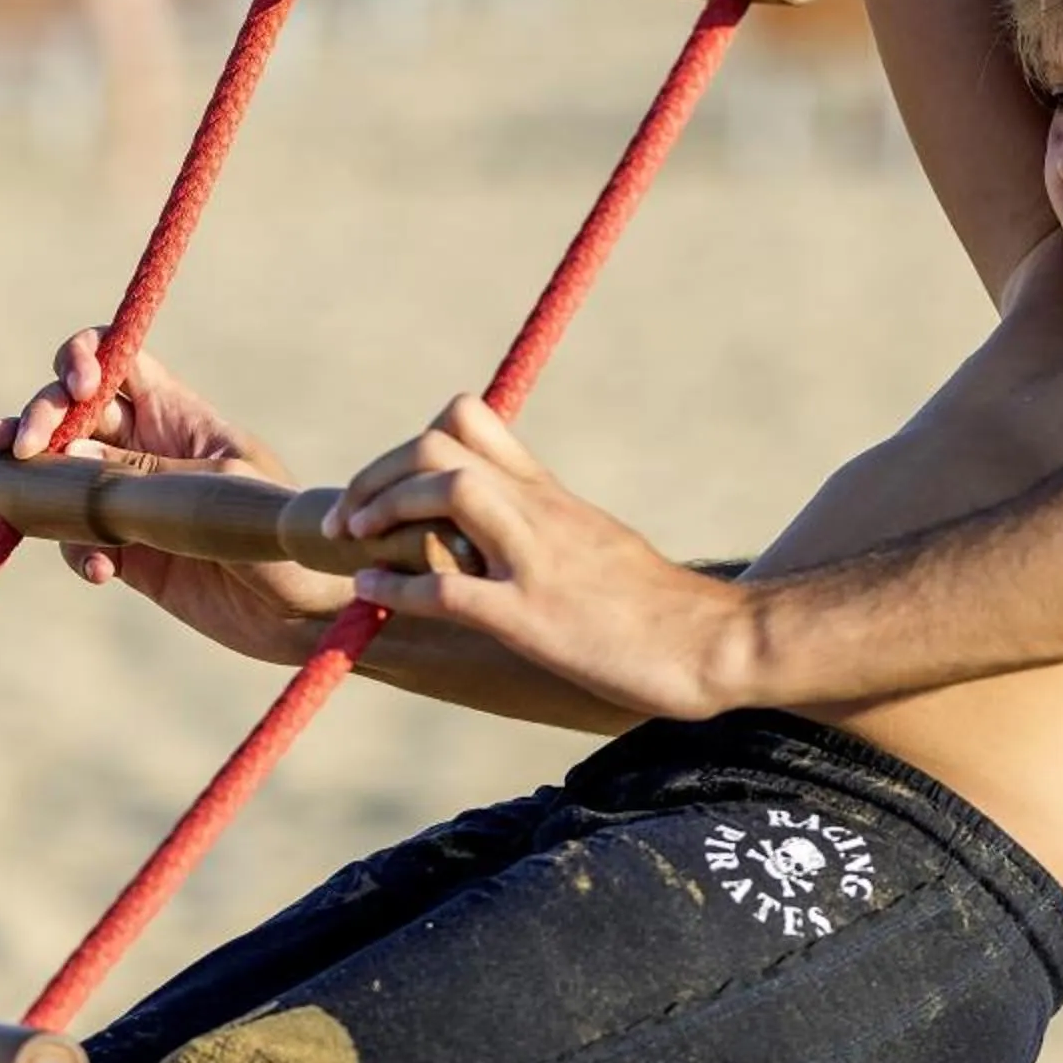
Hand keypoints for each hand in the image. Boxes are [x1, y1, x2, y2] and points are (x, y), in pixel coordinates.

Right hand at [0, 330, 349, 665]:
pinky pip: (75, 538)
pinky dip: (73, 549)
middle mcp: (147, 449)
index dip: (84, 357)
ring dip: (27, 478)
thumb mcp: (218, 492)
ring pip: (58, 473)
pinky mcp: (126, 553)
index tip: (79, 385)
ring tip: (6, 495)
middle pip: (72, 411)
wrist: (304, 614)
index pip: (120, 361)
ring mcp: (131, 500)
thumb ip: (143, 474)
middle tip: (19, 445)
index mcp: (179, 415)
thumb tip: (66, 456)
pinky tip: (101, 572)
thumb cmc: (281, 537)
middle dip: (38, 416)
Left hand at [335, 395, 748, 720]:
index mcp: (549, 493)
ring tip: (358, 539)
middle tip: (352, 518)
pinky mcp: (533, 617)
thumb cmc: (656, 605)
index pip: (469, 419)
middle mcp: (539, 512)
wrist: (711, 642)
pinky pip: (450, 587)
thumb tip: (500, 530)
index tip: (391, 488)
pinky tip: (373, 595)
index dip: (413, 442)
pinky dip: (397, 588)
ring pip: (447, 492)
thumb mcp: (597, 542)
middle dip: (379, 473)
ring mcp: (536, 561)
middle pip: (441, 444)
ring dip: (386, 509)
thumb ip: (546, 525)